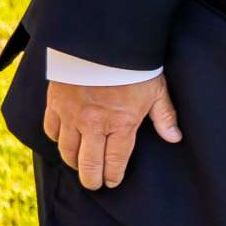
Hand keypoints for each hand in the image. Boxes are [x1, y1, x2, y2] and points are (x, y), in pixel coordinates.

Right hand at [44, 74, 182, 190]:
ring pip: (67, 150)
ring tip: (79, 166)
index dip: (113, 176)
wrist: (104, 41)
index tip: (112, 182)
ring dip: (73, 162)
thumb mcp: (157, 90)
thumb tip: (174, 138)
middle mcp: (93, 124)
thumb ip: (164, 116)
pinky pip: (51, 130)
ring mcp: (71, 115)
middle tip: (93, 184)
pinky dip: (56, 139)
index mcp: (121, 123)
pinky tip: (62, 141)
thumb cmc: (134, 65)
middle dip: (91, 179)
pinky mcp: (55, 103)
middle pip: (87, 163)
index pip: (115, 161)